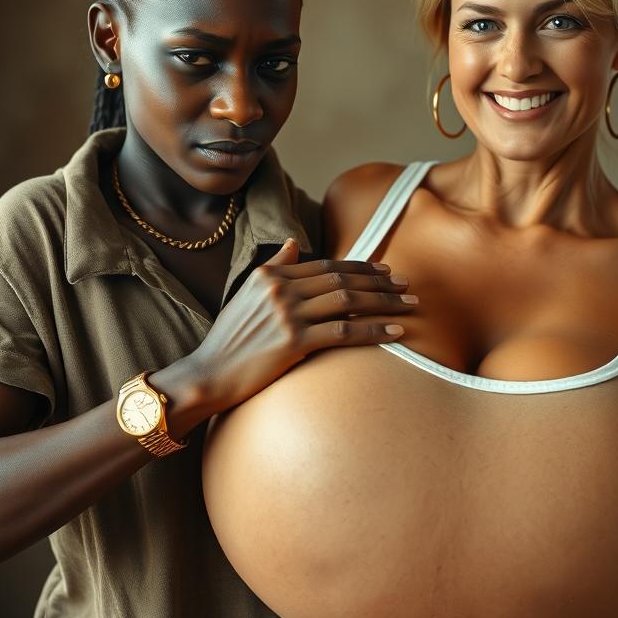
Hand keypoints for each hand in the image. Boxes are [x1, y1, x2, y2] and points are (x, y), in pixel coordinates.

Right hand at [187, 238, 416, 412]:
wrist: (208, 375)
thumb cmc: (229, 340)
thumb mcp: (246, 295)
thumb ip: (274, 268)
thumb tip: (295, 242)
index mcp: (270, 275)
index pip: (326, 266)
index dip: (359, 267)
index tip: (385, 270)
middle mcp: (279, 289)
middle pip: (342, 280)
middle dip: (379, 281)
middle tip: (407, 284)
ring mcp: (286, 315)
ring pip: (348, 302)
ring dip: (384, 302)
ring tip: (409, 304)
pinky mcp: (293, 342)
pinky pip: (344, 333)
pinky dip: (373, 331)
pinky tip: (395, 332)